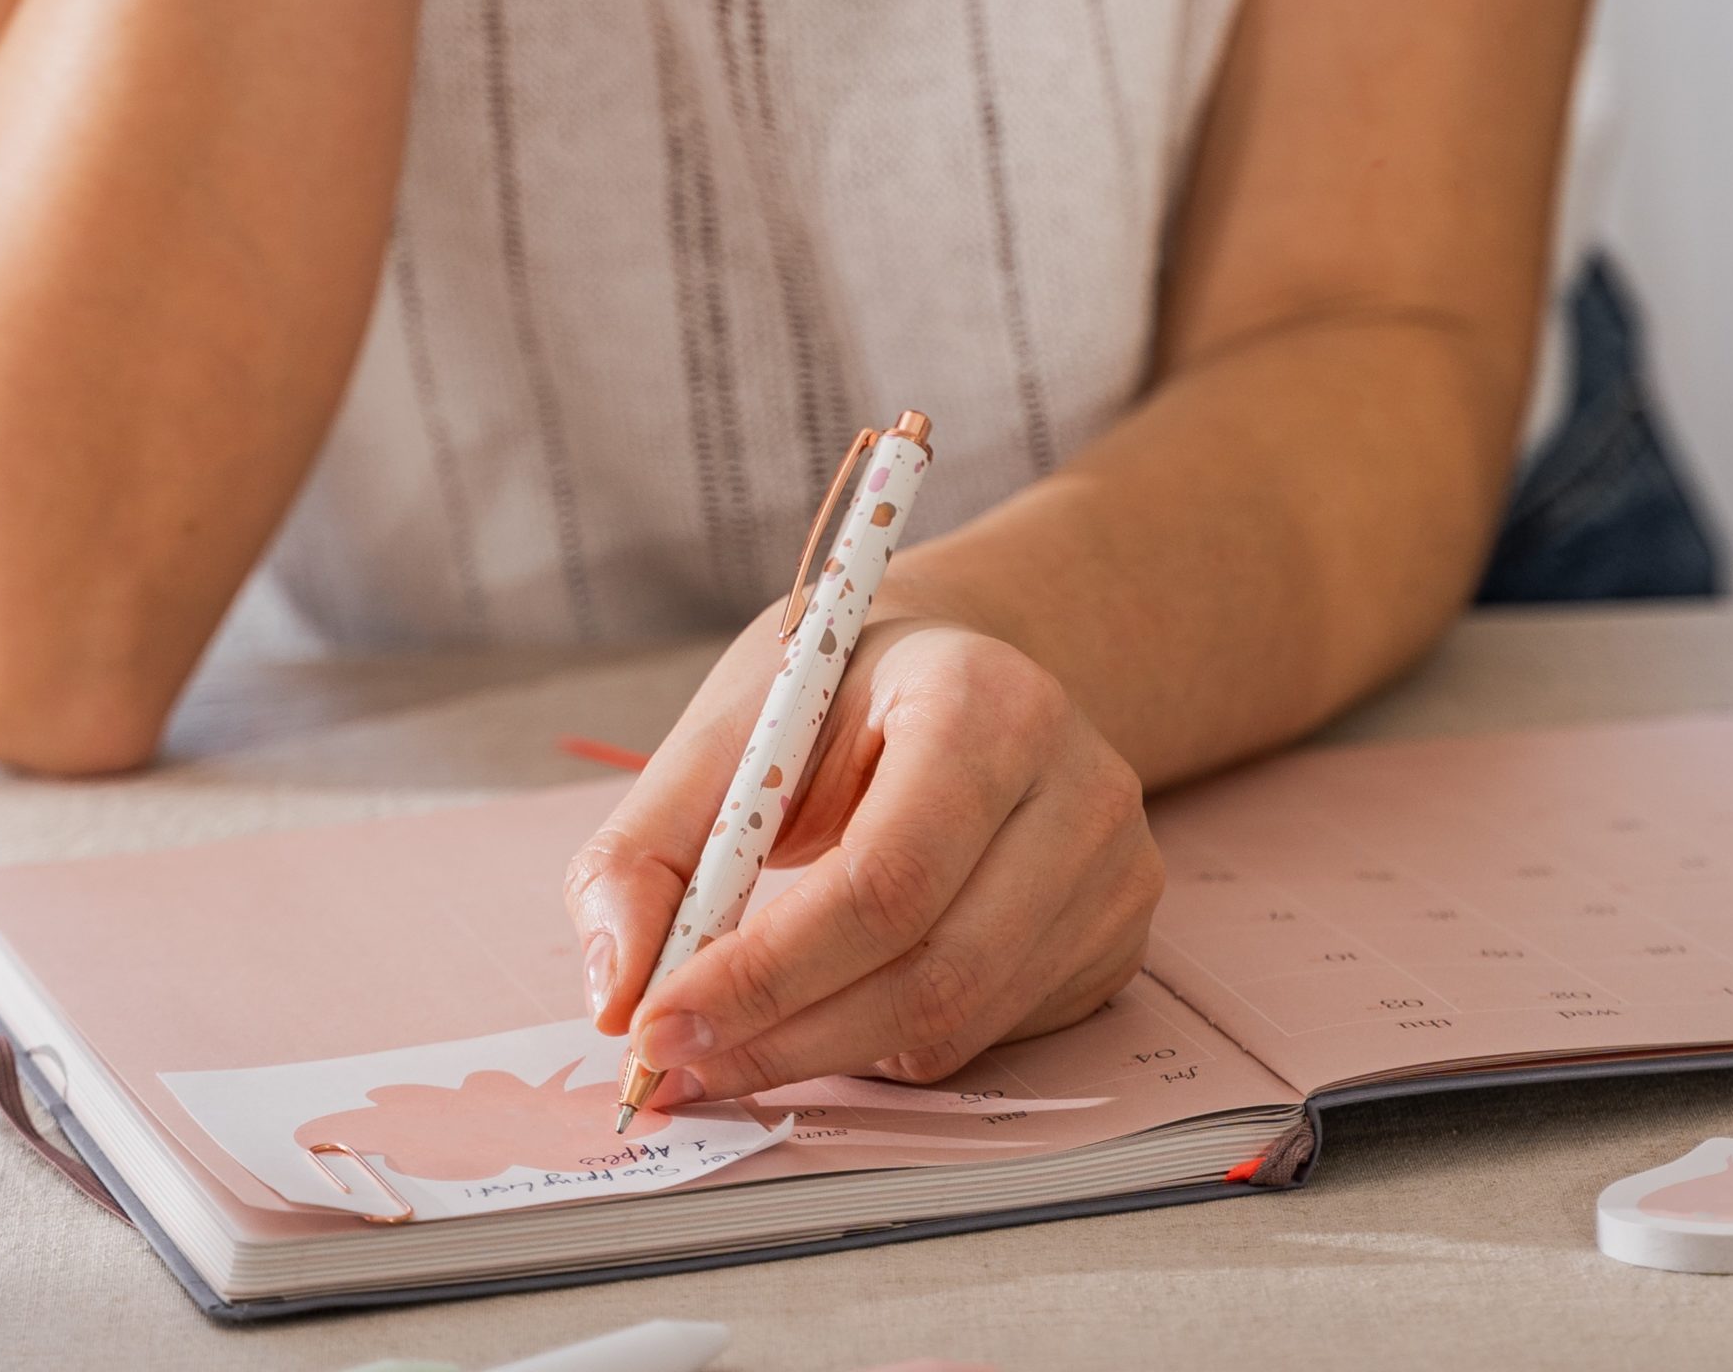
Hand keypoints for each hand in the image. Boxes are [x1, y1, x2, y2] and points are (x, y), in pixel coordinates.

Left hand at [564, 611, 1164, 1100]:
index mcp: (983, 701)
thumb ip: (646, 851)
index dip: (766, 971)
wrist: (951, 667)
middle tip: (675, 1064)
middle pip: (931, 969)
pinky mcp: (1117, 934)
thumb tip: (615, 993)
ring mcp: (1114, 868)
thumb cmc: (839, 696)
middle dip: (782, 1037)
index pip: (886, 877)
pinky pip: (989, 1034)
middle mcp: (1078, 783)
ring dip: (826, 1052)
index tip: (658, 1024)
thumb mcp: (731, 731)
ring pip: (958, 1020)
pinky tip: (838, 995)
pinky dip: (889, 1042)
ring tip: (737, 1033)